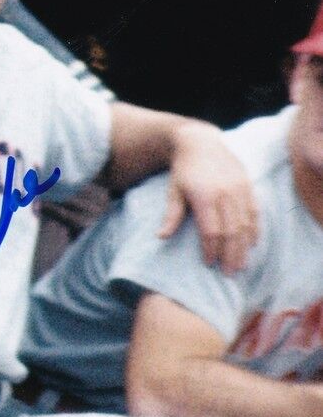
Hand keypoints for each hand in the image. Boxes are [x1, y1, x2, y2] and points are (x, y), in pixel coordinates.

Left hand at [158, 125, 258, 272]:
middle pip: (232, 231)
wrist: (201, 143)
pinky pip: (255, 212)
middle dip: (230, 255)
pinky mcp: (248, 186)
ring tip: (241, 265)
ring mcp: (240, 189)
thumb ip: (172, 215)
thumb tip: (161, 237)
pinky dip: (254, 230)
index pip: (211, 230)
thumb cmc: (183, 171)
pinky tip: (252, 245)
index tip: (209, 264)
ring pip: (246, 224)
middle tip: (228, 274)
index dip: (211, 249)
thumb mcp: (173, 191)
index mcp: (205, 196)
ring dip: (244, 247)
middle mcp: (226, 194)